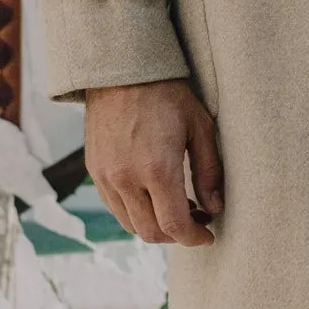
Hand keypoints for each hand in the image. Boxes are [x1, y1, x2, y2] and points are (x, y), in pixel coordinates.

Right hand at [84, 78, 223, 245]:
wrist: (121, 70)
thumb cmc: (166, 94)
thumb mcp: (200, 127)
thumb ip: (209, 172)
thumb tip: (214, 208)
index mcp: (157, 169)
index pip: (175, 225)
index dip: (195, 238)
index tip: (208, 235)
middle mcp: (126, 178)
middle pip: (151, 232)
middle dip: (176, 236)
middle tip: (196, 221)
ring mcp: (105, 176)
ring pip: (130, 224)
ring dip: (155, 226)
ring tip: (176, 208)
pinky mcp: (94, 170)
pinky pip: (114, 207)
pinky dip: (135, 212)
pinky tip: (152, 196)